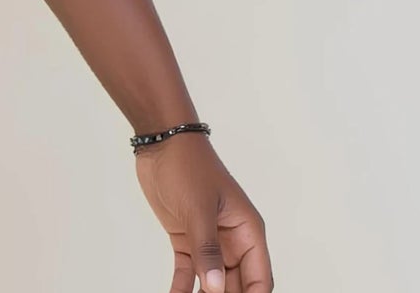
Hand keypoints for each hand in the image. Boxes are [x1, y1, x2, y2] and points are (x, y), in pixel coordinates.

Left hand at [134, 133, 272, 292]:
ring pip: (212, 282)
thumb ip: (206, 249)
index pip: (259, 280)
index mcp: (247, 232)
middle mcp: (232, 241)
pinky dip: (182, 288)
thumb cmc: (188, 164)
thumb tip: (215, 288)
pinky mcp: (185, 239)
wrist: (160, 141)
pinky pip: (187, 272)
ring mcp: (208, 241)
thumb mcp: (198, 208)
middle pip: (236, 286)